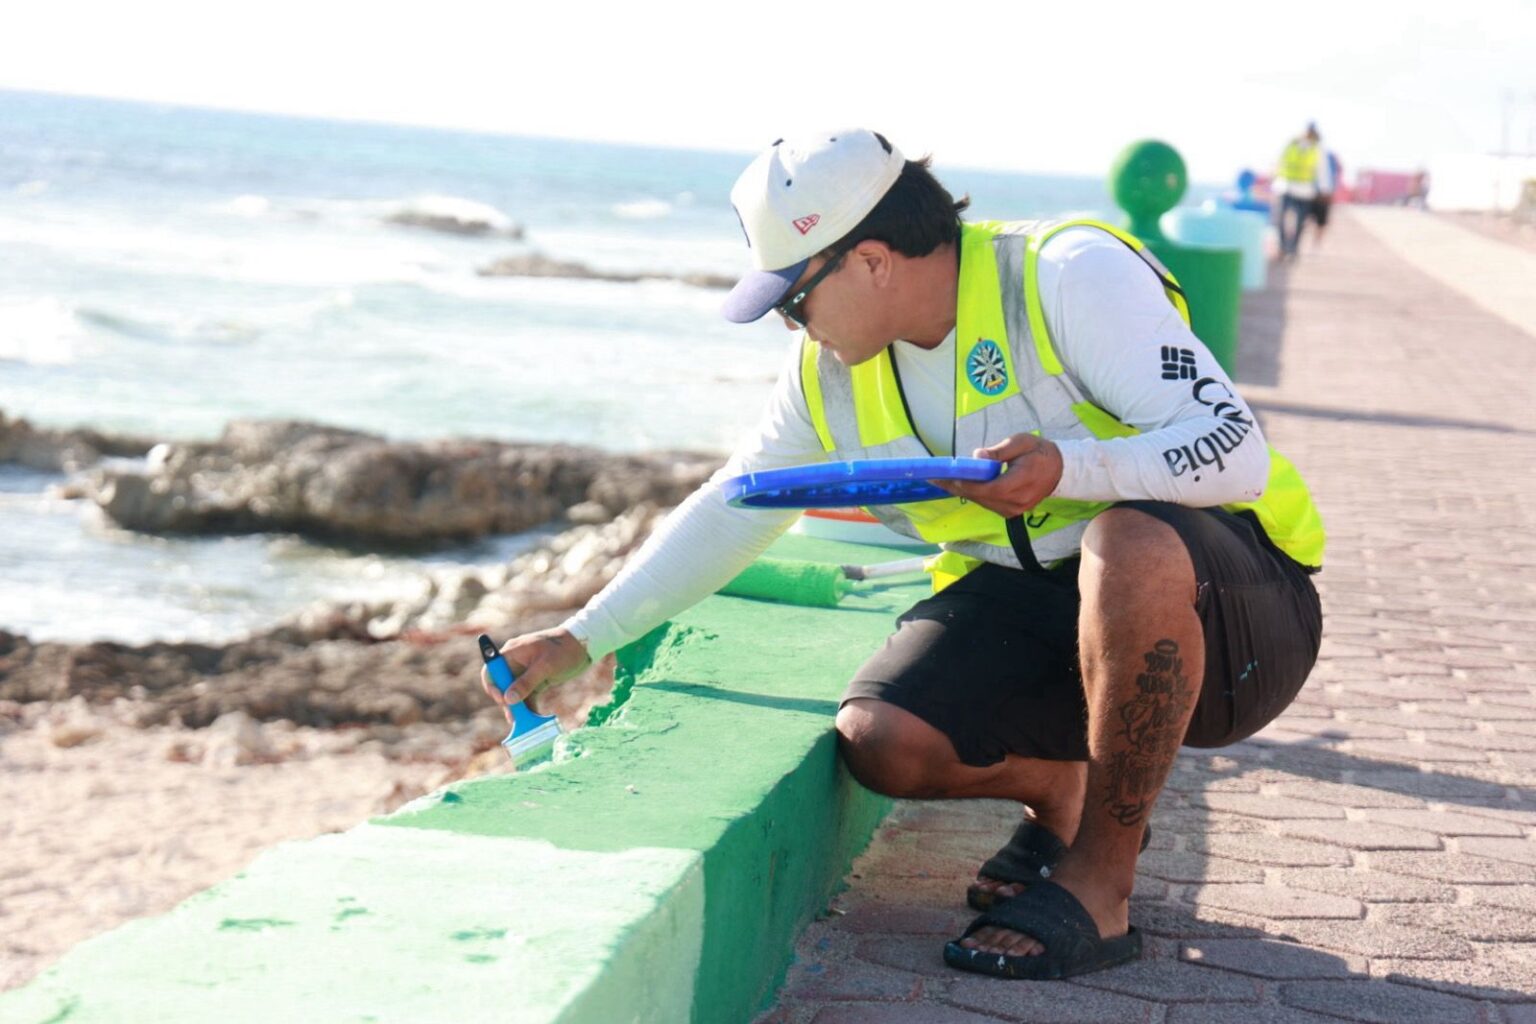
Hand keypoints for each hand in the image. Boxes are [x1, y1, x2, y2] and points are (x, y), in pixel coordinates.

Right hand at [478, 627, 591, 717]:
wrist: (584, 646)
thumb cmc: (564, 650)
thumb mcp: (546, 666)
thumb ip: (526, 682)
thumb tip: (508, 699)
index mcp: (512, 652)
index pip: (492, 670)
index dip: (492, 686)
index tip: (502, 700)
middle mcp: (515, 662)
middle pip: (502, 685)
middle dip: (507, 701)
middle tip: (514, 717)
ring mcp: (525, 672)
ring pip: (515, 693)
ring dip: (518, 708)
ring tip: (523, 723)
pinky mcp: (536, 680)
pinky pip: (527, 695)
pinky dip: (529, 706)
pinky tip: (532, 718)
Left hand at [938, 434, 1063, 516]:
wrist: (1059, 470)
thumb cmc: (1039, 451)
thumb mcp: (1021, 442)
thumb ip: (999, 451)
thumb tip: (977, 456)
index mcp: (1022, 481)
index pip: (988, 488)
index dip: (966, 484)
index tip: (946, 476)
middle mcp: (1016, 501)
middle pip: (981, 497)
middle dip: (956, 487)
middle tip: (934, 477)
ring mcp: (1014, 510)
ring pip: (982, 502)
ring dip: (962, 491)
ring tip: (941, 480)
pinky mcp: (1011, 512)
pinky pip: (987, 503)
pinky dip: (973, 494)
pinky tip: (958, 485)